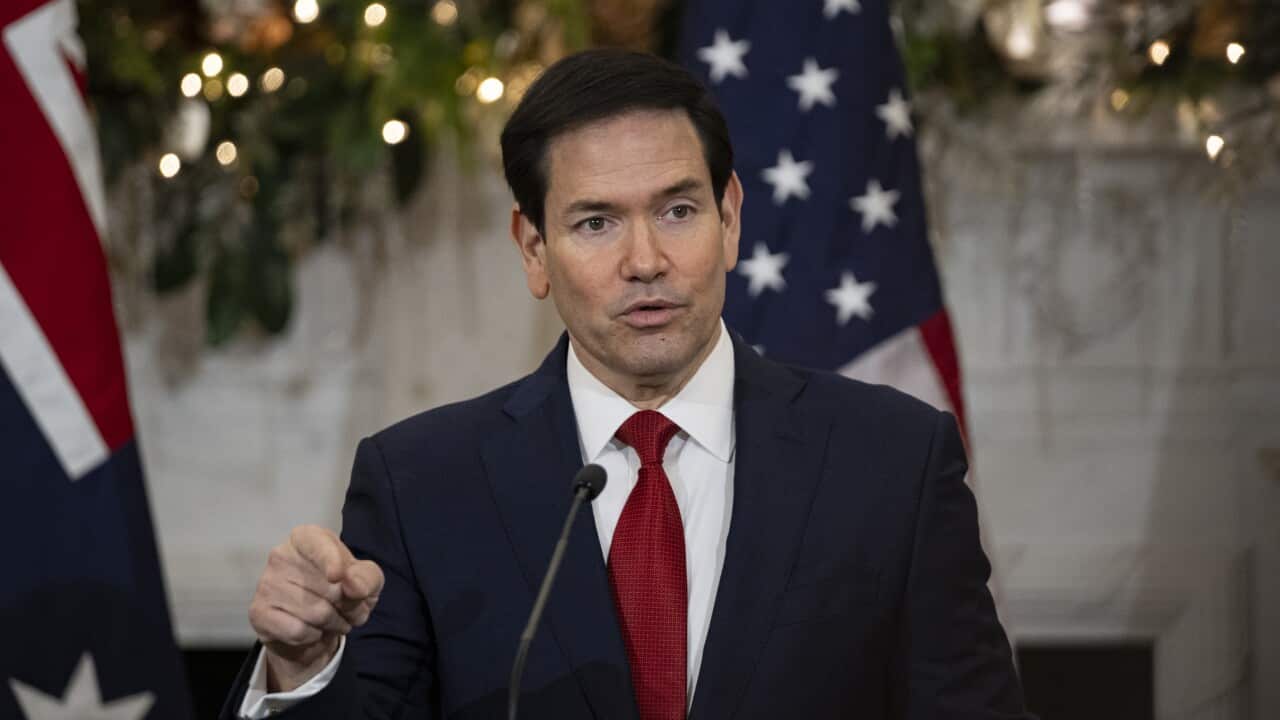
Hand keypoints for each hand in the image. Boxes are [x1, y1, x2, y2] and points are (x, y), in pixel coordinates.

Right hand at [248, 524, 384, 691]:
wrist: (316, 625)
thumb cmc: (342, 591)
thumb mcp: (366, 579)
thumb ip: (366, 577)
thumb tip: (353, 586)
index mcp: (307, 537)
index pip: (318, 545)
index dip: (331, 561)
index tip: (337, 576)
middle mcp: (281, 555)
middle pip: (328, 588)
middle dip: (349, 606)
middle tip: (348, 609)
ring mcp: (266, 583)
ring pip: (315, 613)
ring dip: (334, 624)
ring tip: (333, 620)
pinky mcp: (258, 612)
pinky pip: (298, 631)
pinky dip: (313, 637)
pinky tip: (312, 630)